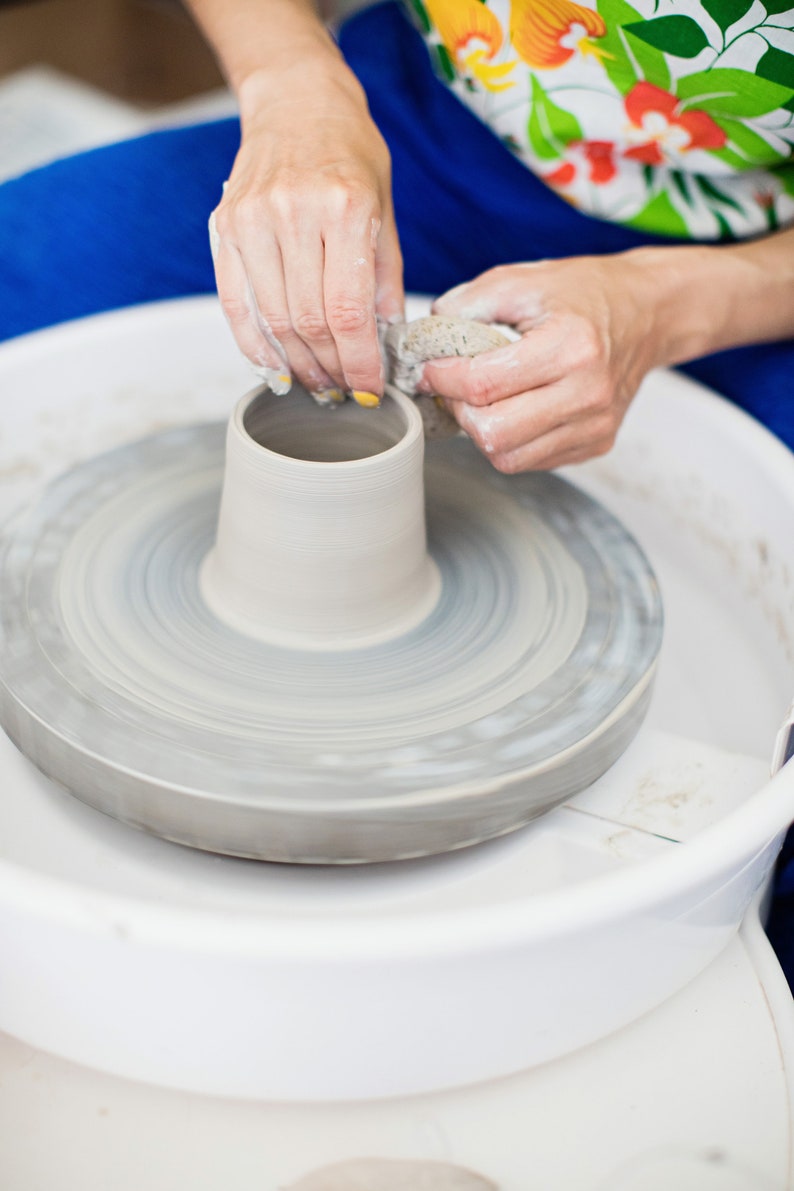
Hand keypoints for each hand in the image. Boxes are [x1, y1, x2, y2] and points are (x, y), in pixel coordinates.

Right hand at [210, 62, 402, 403]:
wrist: (296, 102)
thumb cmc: (349, 154)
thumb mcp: (385, 212)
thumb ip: (384, 282)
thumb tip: (386, 346)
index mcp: (344, 209)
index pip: (348, 312)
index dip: (358, 362)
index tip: (371, 387)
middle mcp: (294, 213)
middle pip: (307, 323)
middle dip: (331, 369)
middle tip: (346, 390)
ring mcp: (252, 220)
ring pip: (272, 321)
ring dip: (297, 364)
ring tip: (318, 381)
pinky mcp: (224, 227)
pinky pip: (235, 304)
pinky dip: (255, 345)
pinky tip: (277, 365)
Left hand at [417, 256, 664, 471]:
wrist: (647, 313)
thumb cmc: (586, 293)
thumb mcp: (523, 279)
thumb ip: (468, 303)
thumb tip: (427, 336)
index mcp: (570, 347)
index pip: (484, 385)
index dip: (442, 380)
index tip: (429, 370)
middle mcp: (588, 393)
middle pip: (494, 434)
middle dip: (461, 412)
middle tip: (455, 389)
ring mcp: (595, 425)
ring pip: (509, 457)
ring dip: (482, 432)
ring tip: (482, 401)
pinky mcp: (597, 444)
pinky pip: (532, 461)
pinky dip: (510, 441)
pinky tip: (513, 409)